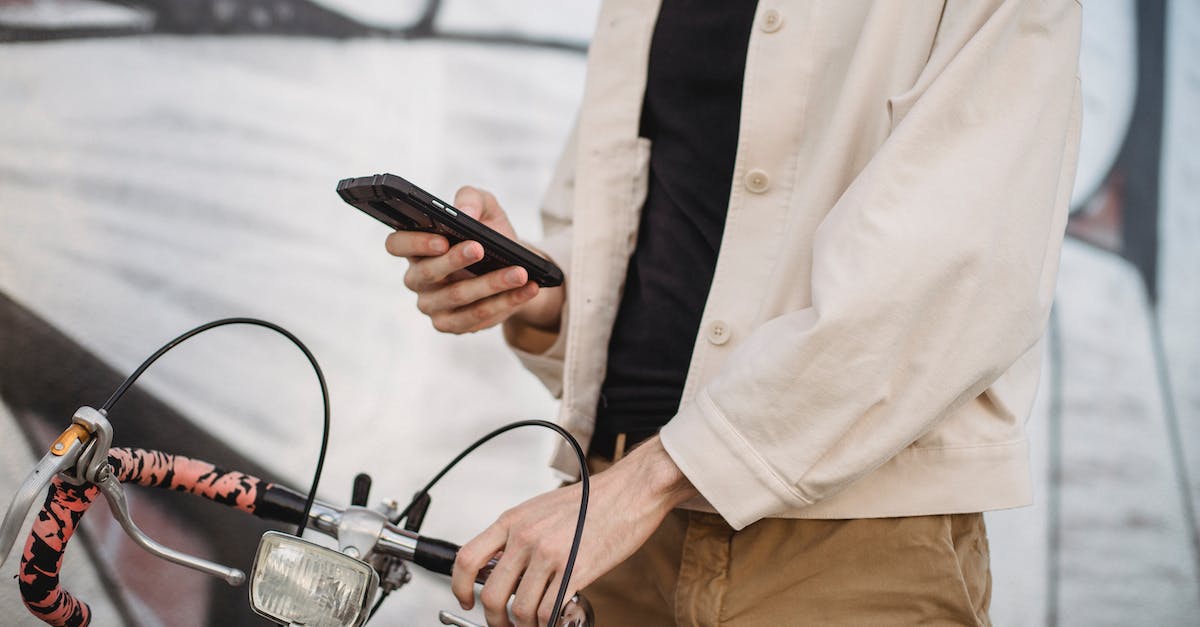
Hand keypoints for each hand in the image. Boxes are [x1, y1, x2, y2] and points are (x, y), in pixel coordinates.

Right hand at [384, 186, 562, 334]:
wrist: (514, 265)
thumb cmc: (489, 233)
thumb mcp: (485, 208)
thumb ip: (472, 199)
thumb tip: (464, 212)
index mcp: (415, 247)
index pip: (396, 244)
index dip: (415, 243)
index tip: (442, 239)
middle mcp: (417, 278)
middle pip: (428, 273)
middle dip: (455, 260)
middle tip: (480, 248)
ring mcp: (431, 305)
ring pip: (458, 297)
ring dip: (491, 284)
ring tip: (519, 272)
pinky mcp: (451, 324)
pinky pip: (477, 317)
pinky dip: (505, 302)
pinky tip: (526, 289)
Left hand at [451, 437, 697, 626]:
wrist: (629, 492)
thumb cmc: (591, 499)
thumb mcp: (541, 509)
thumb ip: (518, 535)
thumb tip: (503, 565)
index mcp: (513, 520)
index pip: (467, 558)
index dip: (459, 587)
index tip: (466, 599)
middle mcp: (526, 537)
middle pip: (492, 594)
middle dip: (494, 619)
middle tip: (502, 624)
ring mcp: (549, 555)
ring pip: (520, 609)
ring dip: (523, 626)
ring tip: (532, 624)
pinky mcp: (575, 571)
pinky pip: (548, 611)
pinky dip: (546, 623)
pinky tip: (552, 619)